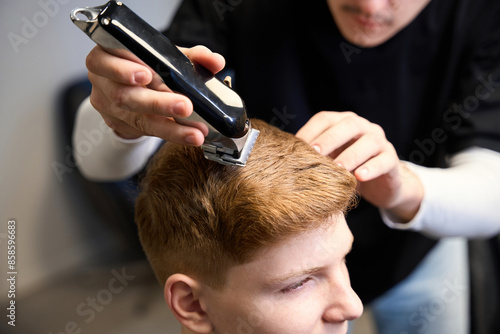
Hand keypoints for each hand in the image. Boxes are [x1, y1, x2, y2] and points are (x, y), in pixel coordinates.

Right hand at [85, 45, 225, 145]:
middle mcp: (103, 82)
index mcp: (106, 55)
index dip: (122, 69)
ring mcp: (108, 106)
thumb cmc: (146, 64)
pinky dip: (170, 133)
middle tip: (185, 106)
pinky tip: (188, 135)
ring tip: (194, 131)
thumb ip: (190, 55)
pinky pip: (146, 131)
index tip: (146, 75)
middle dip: (158, 102)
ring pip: (137, 119)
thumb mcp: (165, 55)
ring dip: (170, 127)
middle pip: (125, 95)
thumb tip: (215, 61)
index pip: (105, 61)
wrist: (132, 87)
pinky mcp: (120, 125)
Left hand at [296, 111, 423, 222]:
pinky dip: (372, 168)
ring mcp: (380, 141)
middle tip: (315, 153)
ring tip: (338, 169)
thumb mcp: (329, 159)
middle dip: (330, 139)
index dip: (310, 130)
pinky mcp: (392, 160)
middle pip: (347, 125)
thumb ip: (313, 154)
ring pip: (368, 142)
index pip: (325, 119)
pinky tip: (360, 177)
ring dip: (351, 155)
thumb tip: (282, 156)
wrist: (379, 185)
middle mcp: (363, 127)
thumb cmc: (347, 169)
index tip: (295, 146)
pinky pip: (384, 161)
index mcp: (343, 123)